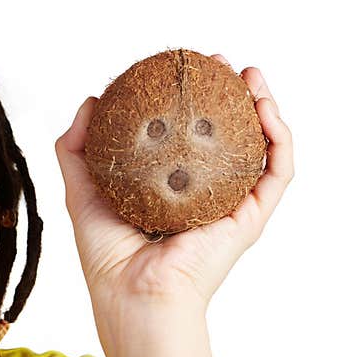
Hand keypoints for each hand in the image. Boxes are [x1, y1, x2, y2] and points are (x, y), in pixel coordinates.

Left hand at [54, 54, 293, 331]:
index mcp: (170, 188)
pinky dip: (279, 138)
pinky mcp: (251, 219)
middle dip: (228, 93)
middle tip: (216, 62)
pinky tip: (266, 108)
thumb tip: (90, 101)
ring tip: (249, 73)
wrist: (132, 294)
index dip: (187, 100)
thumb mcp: (82, 189)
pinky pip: (277, 172)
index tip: (180, 69)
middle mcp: (204, 194)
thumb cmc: (105, 254)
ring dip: (263, 105)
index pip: (185, 136)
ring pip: (259, 147)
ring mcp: (231, 206)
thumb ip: (77, 148)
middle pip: (226, 135)